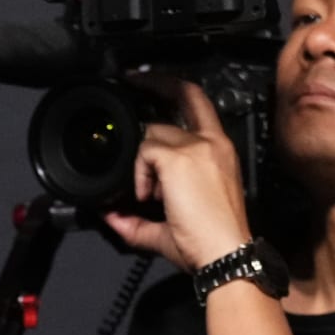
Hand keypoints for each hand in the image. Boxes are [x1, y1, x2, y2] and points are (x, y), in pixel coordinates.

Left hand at [105, 78, 250, 272]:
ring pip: (152, 135)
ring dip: (142, 165)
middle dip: (147, 113)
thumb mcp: (167, 225)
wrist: (226, 254)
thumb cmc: (210, 241)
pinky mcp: (181, 159)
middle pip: (169, 113)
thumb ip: (134, 218)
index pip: (196, 100)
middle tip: (131, 105)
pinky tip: (150, 197)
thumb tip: (108, 214)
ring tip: (150, 196)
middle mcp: (213, 142)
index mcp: (218, 150)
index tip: (146, 79)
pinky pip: (144, 152)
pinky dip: (139, 175)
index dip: (169, 85)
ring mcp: (198, 147)